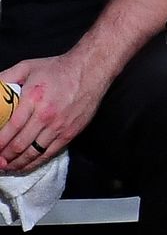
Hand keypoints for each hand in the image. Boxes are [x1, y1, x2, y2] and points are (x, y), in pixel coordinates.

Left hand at [0, 51, 110, 172]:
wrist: (90, 70)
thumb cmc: (58, 69)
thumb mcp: (27, 67)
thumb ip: (5, 79)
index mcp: (33, 98)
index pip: (11, 127)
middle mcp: (46, 115)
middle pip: (20, 144)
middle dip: (4, 157)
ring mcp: (59, 126)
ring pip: (33, 153)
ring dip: (17, 163)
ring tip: (7, 167)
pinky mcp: (70, 133)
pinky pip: (49, 153)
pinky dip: (34, 163)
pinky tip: (24, 166)